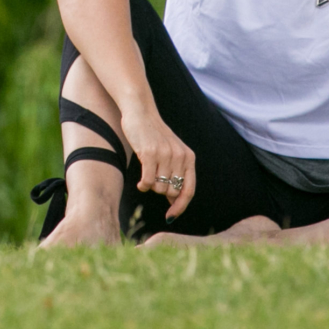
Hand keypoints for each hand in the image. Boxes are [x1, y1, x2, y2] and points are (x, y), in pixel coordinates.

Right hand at [122, 106, 195, 220]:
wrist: (141, 112)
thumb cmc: (154, 136)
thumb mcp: (171, 153)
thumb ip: (176, 175)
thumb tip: (174, 201)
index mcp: (188, 158)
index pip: (188, 190)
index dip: (180, 207)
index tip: (170, 216)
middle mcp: (179, 156)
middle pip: (171, 192)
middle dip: (161, 192)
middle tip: (153, 180)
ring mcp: (165, 155)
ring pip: (159, 188)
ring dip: (151, 187)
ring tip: (146, 175)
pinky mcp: (149, 153)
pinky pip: (148, 181)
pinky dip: (143, 185)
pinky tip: (140, 182)